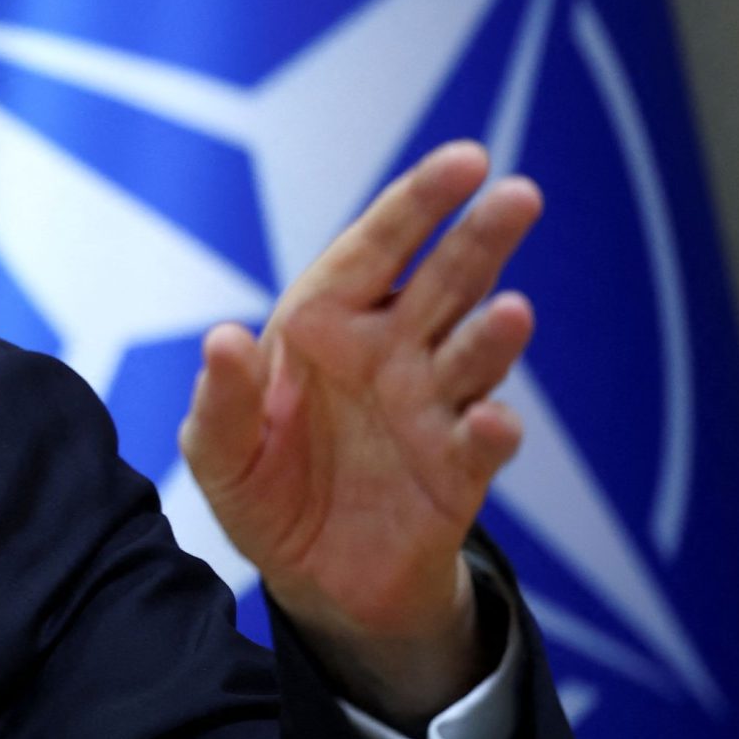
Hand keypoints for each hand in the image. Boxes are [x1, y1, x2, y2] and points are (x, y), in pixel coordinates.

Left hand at [178, 141, 539, 727]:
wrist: (314, 579)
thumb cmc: (265, 488)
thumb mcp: (218, 450)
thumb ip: (219, 398)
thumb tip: (221, 337)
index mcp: (327, 324)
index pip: (376, 248)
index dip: (418, 202)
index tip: (467, 160)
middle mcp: (391, 352)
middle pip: (446, 281)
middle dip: (481, 239)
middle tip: (520, 197)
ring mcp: (431, 407)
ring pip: (473, 354)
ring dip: (493, 335)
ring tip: (511, 314)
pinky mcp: (457, 472)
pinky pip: (482, 443)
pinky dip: (492, 431)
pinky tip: (493, 422)